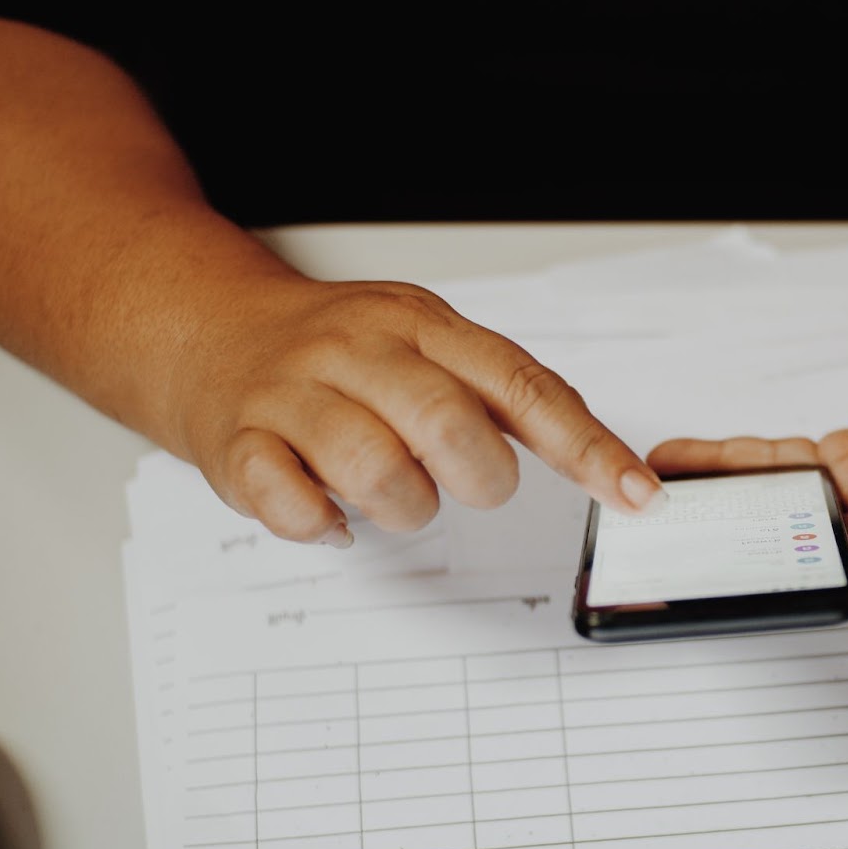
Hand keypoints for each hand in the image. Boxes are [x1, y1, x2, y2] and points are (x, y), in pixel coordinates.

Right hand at [166, 274, 664, 545]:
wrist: (209, 331)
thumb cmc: (340, 352)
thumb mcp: (428, 344)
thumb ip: (506, 395)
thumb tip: (606, 465)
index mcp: (421, 323)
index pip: (522, 384)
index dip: (588, 446)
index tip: (638, 496)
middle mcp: (360, 349)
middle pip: (447, 423)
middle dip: (480, 478)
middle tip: (471, 485)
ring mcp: (294, 394)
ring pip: (373, 468)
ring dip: (403, 507)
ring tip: (398, 497)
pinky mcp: (239, 443)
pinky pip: (288, 502)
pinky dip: (321, 524)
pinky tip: (331, 516)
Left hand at [649, 232, 847, 583]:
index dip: (826, 569)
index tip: (763, 569)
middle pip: (822, 540)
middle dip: (752, 542)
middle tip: (683, 529)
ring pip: (798, 506)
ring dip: (735, 502)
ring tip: (666, 490)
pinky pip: (797, 472)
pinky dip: (749, 466)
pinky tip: (699, 460)